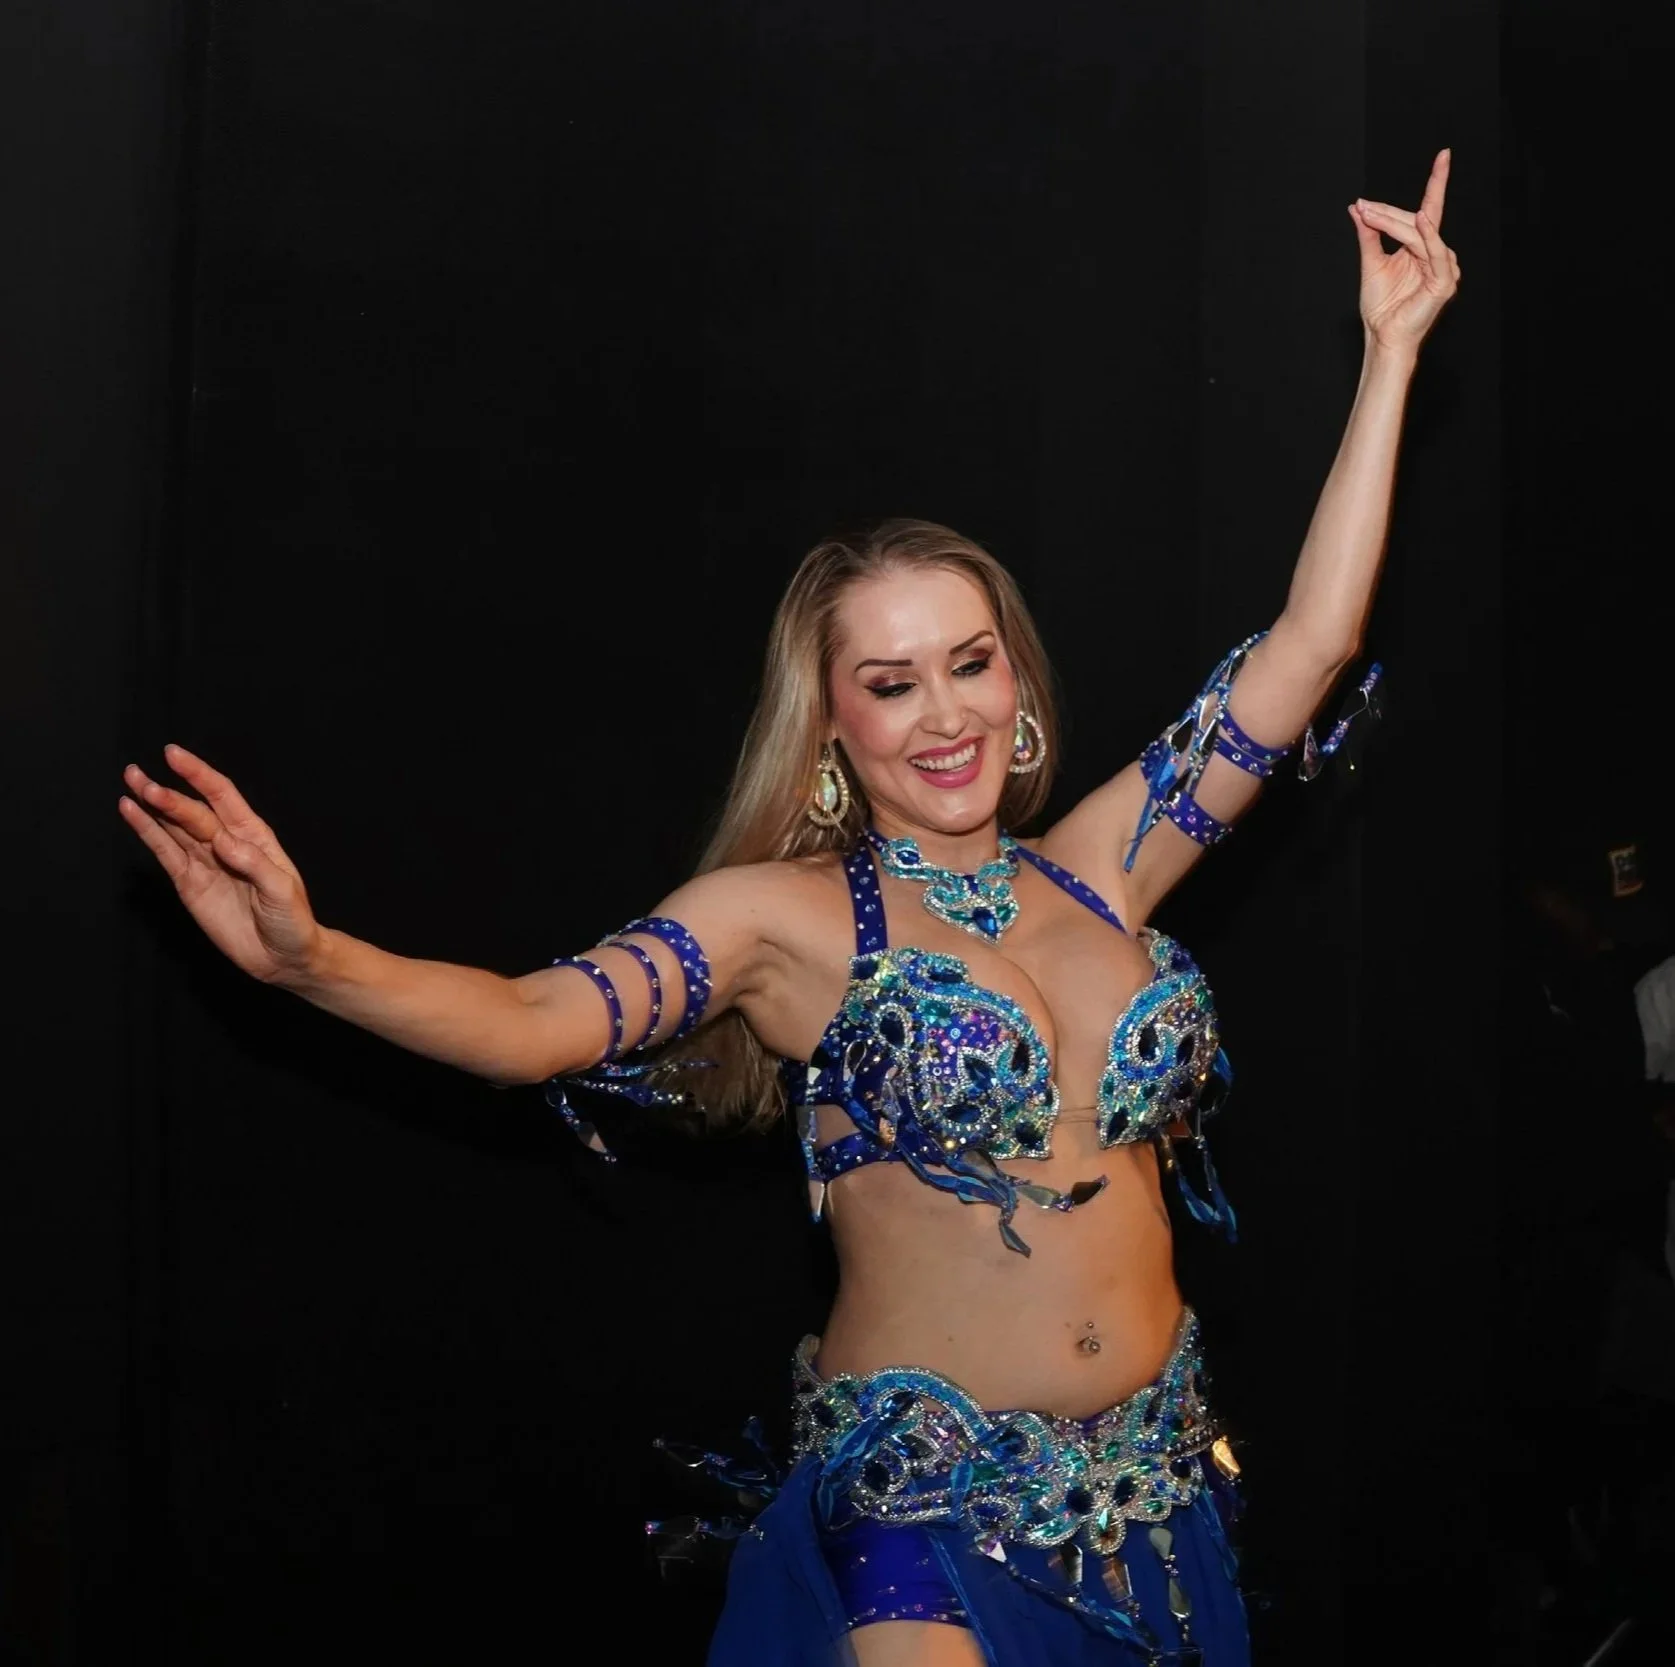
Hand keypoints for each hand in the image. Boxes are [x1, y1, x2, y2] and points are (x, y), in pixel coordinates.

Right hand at [119, 743, 324, 985]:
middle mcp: (226, 842)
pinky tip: (131, 812)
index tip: (174, 754)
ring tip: (130, 781)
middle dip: (168, 795)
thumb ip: (254, 865)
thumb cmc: (292, 919)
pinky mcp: (188, 883)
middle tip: (139, 778)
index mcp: (253, 835)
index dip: (199, 774)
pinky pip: (165, 853)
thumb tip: (223, 843)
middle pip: (193, 811)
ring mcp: (204, 861)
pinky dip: (147, 832)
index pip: (222, 795)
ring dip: (152, 805)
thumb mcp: (282, 891)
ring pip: (174, 826)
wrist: (283, 956)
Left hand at [1350, 148, 1460, 354]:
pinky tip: (1422, 220)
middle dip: (1388, 213)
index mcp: (1423, 249)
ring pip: (1420, 234)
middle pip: (1416, 221)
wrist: (1382, 337)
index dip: (1437, 182)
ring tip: (1370, 214)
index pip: (1430, 209)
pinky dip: (1428, 236)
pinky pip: (1436, 253)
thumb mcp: (1371, 263)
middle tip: (1363, 206)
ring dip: (1394, 223)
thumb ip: (1370, 234)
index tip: (1443, 154)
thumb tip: (1358, 208)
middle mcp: (1437, 254)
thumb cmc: (1380, 307)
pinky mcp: (1444, 282)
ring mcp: (1444, 268)